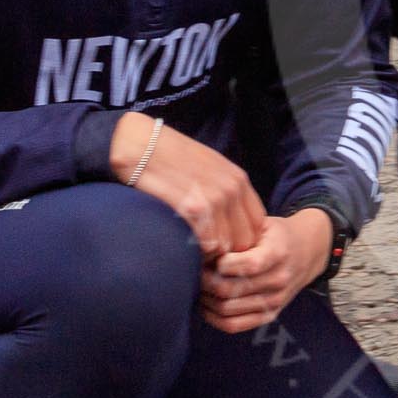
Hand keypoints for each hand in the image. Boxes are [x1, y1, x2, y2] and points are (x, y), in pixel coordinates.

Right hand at [111, 112, 266, 259]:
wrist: (139, 144)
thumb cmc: (169, 157)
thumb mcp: (209, 167)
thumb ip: (225, 190)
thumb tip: (231, 220)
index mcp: (238, 179)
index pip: (258, 224)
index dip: (243, 239)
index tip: (224, 243)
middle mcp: (232, 189)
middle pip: (245, 240)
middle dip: (227, 252)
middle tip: (205, 251)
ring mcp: (214, 198)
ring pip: (225, 246)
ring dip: (209, 253)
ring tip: (191, 246)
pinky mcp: (193, 207)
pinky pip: (206, 244)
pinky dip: (196, 250)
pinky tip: (183, 242)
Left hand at [199, 210, 334, 333]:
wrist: (307, 252)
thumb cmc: (277, 235)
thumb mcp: (263, 224)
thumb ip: (238, 232)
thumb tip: (204, 246)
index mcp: (278, 252)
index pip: (247, 265)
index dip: (221, 263)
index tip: (210, 254)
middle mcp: (279, 280)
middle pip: (231, 289)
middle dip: (205, 280)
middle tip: (196, 270)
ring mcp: (276, 300)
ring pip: (228, 309)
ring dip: (206, 299)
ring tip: (201, 285)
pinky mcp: (270, 315)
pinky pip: (234, 325)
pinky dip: (214, 318)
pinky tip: (207, 304)